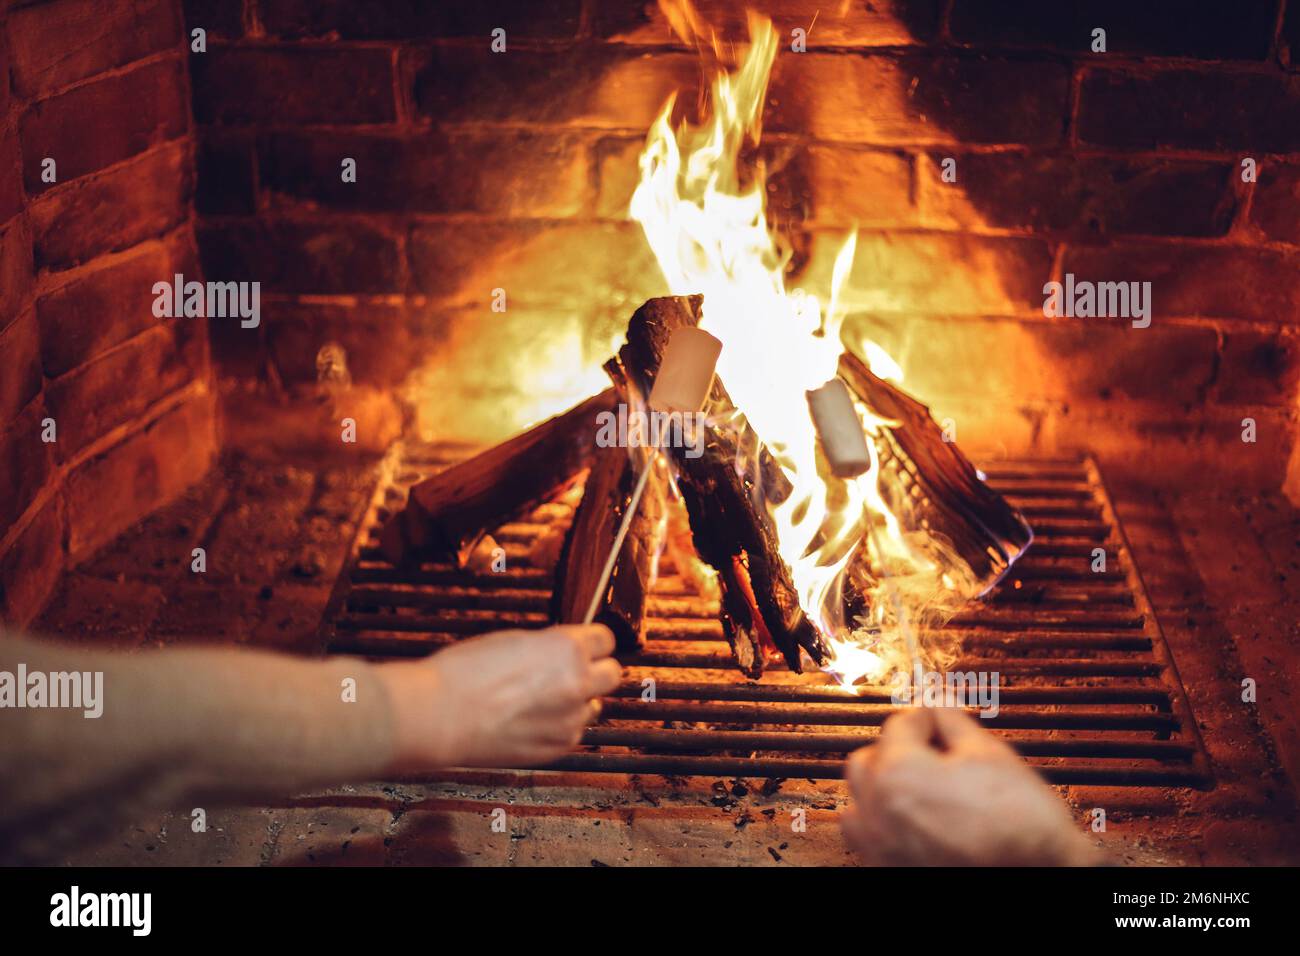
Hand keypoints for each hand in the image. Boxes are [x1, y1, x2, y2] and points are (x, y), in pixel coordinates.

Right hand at [378, 625, 620, 770]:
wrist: (440, 716)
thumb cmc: (465, 673)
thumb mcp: (514, 640)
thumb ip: (549, 646)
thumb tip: (564, 651)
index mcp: (566, 648)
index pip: (606, 639)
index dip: (593, 641)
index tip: (588, 645)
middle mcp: (577, 682)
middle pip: (612, 674)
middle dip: (596, 670)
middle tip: (575, 672)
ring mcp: (570, 718)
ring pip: (595, 706)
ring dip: (578, 701)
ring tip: (544, 700)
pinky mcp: (559, 747)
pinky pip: (575, 732)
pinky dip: (560, 726)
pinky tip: (533, 720)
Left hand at [842, 707, 1097, 865]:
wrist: (1040, 875)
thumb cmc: (1021, 824)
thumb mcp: (989, 754)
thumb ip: (952, 721)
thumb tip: (938, 700)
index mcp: (897, 773)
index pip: (899, 725)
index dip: (925, 718)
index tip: (939, 720)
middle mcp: (877, 812)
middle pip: (870, 760)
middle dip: (897, 750)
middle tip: (933, 752)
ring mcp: (880, 846)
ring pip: (860, 802)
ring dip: (882, 787)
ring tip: (920, 786)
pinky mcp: (888, 869)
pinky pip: (868, 838)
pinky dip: (882, 822)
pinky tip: (914, 819)